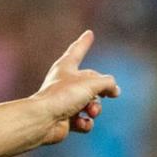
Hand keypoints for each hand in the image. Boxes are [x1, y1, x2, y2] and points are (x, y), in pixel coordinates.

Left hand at [33, 30, 120, 144]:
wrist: (42, 120)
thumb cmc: (63, 96)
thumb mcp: (91, 83)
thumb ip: (108, 83)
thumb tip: (114, 90)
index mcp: (65, 67)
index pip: (77, 51)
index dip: (84, 42)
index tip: (89, 33)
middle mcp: (64, 83)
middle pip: (92, 84)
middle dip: (101, 92)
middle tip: (109, 95)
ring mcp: (65, 102)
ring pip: (91, 105)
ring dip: (95, 109)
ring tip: (89, 111)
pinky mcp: (65, 120)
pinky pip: (84, 121)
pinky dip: (85, 123)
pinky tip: (79, 123)